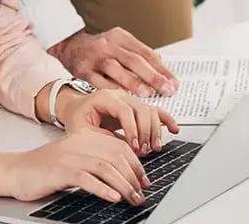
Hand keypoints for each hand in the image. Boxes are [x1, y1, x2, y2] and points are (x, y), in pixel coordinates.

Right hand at [0, 131, 150, 205]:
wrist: (15, 171)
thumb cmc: (43, 169)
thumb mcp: (72, 159)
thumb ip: (93, 161)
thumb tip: (123, 175)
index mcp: (83, 138)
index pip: (118, 145)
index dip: (135, 163)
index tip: (144, 180)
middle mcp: (78, 143)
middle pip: (115, 156)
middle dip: (133, 177)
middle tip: (141, 194)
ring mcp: (68, 156)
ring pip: (105, 167)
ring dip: (124, 185)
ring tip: (132, 199)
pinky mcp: (59, 171)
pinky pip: (87, 178)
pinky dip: (103, 189)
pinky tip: (113, 197)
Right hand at [48, 28, 178, 97]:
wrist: (68, 46)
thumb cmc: (99, 50)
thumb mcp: (118, 44)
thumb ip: (138, 55)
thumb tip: (163, 71)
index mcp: (120, 37)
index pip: (146, 52)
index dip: (162, 69)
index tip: (173, 83)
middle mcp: (107, 45)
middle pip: (134, 60)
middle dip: (153, 76)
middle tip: (167, 90)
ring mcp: (94, 57)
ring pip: (116, 69)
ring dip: (133, 83)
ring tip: (147, 94)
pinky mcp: (83, 70)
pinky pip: (99, 82)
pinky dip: (113, 90)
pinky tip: (124, 98)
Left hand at [57, 88, 178, 155]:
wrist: (75, 109)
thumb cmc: (77, 118)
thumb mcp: (80, 130)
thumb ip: (97, 138)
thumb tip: (116, 149)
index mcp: (103, 97)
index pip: (124, 110)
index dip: (132, 129)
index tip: (134, 147)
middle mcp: (119, 96)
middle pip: (141, 109)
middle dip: (145, 133)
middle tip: (143, 151)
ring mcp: (129, 100)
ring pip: (150, 110)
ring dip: (155, 131)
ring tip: (152, 148)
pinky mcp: (136, 108)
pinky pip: (155, 110)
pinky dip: (165, 119)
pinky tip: (173, 129)